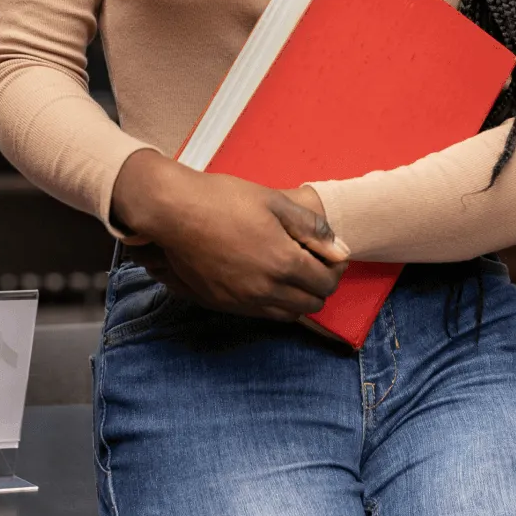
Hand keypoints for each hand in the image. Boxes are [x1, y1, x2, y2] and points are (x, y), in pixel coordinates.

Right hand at [111, 151, 348, 321]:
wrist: (174, 212)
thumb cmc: (225, 199)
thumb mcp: (275, 202)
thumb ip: (312, 228)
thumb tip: (341, 250)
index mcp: (283, 262)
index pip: (327, 282)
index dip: (335, 269)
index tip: (330, 254)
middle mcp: (266, 290)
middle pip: (312, 304)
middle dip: (320, 285)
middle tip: (314, 262)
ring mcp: (243, 301)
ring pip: (288, 316)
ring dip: (298, 298)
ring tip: (292, 272)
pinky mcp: (223, 304)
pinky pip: (261, 316)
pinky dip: (274, 304)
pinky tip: (267, 280)